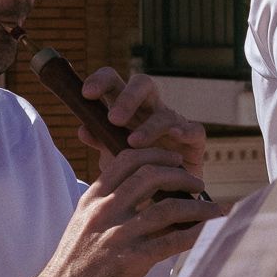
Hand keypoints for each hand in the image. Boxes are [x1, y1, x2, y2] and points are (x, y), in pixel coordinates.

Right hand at [30, 146, 221, 276]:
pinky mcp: (131, 260)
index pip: (126, 160)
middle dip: (181, 175)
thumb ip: (107, 208)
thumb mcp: (83, 225)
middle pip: (151, 176)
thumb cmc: (72, 267)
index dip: (156, 154)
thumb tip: (140, 199)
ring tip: (216, 209)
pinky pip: (172, 241)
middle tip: (198, 182)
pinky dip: (196, 234)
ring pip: (168, 207)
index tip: (174, 159)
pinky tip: (210, 233)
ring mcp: (118, 234)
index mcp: (93, 199)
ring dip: (198, 206)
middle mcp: (105, 211)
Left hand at [81, 68, 205, 182]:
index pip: (113, 82)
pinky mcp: (193, 140)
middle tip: (115, 119)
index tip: (87, 94)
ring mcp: (173, 121)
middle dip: (128, 98)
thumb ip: (100, 141)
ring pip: (164, 113)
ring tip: (133, 143)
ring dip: (148, 126)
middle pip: (142, 84)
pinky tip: (175, 136)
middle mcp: (150, 108)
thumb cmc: (134, 168)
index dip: (101, 81)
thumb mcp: (112, 156)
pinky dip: (185, 131)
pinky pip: (193, 130)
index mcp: (126, 107)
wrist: (163, 195)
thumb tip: (83, 130)